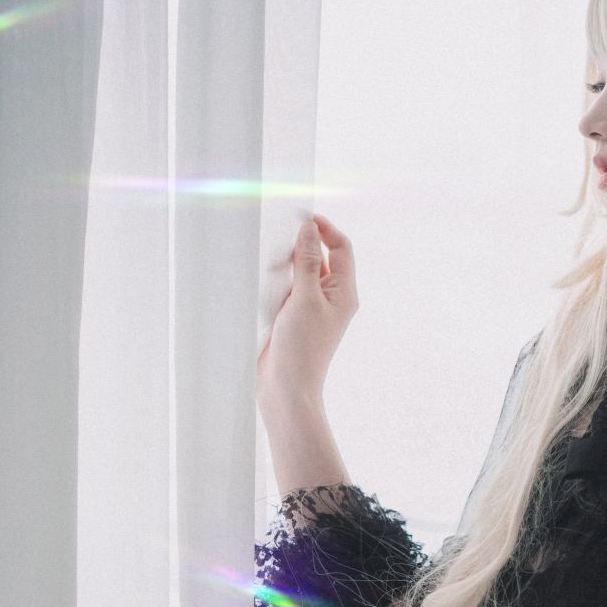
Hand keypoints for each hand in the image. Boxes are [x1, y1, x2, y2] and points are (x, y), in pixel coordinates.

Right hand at [257, 212, 359, 407]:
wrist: (285, 389)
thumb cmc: (301, 350)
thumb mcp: (304, 299)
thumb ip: (308, 263)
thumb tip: (310, 230)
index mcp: (344, 293)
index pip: (342, 248)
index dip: (325, 229)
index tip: (303, 217)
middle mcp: (331, 299)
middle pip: (322, 257)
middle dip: (303, 244)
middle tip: (280, 238)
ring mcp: (312, 308)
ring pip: (302, 272)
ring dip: (287, 264)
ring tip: (271, 262)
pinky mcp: (293, 317)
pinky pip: (288, 289)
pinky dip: (277, 281)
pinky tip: (263, 281)